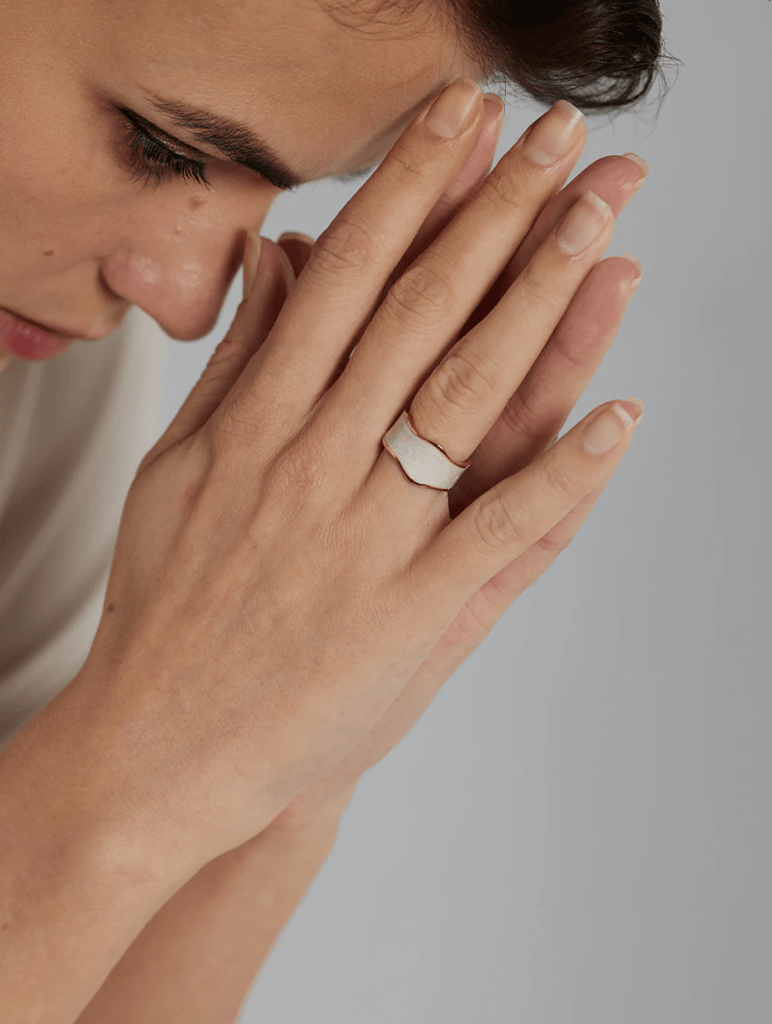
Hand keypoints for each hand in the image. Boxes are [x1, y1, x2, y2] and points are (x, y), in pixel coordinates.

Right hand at [69, 79, 645, 874]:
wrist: (162, 739)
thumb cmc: (166, 602)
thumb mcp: (176, 466)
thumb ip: (236, 362)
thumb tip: (280, 264)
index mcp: (259, 422)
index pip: (351, 277)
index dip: (411, 189)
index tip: (460, 126)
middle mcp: (317, 464)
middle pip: (424, 315)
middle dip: (498, 217)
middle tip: (558, 145)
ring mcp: (369, 539)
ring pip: (470, 401)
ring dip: (543, 310)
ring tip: (602, 235)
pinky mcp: (410, 615)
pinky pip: (504, 534)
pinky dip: (566, 475)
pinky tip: (619, 417)